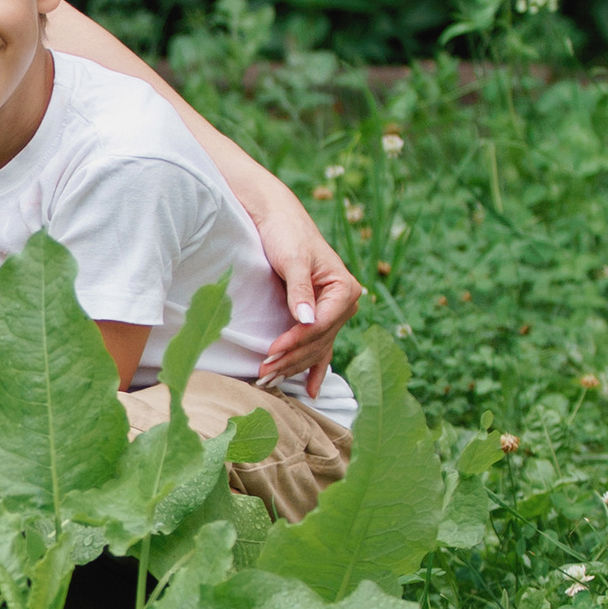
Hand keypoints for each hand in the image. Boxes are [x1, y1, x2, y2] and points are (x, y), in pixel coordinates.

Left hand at [250, 192, 361, 397]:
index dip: (296, 340)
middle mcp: (344, 303)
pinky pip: (320, 346)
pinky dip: (313, 367)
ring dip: (295, 366)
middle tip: (263, 373)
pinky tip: (310, 390)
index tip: (270, 351)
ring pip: (317, 347)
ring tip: (271, 382)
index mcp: (344, 289)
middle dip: (291, 358)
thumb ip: (300, 290)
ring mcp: (333, 311)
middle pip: (318, 341)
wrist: (279, 218)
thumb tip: (306, 320)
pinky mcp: (319, 314)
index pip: (320, 325)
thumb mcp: (293, 259)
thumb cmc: (286, 234)